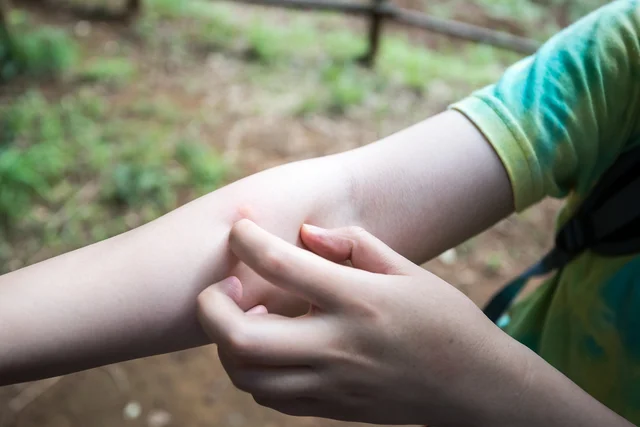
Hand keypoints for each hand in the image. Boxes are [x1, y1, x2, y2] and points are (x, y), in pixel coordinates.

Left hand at [197, 219, 524, 425]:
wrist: (473, 386)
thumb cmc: (443, 319)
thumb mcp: (406, 269)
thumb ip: (353, 244)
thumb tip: (304, 233)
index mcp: (359, 301)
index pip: (282, 266)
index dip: (248, 239)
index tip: (241, 227)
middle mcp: (337, 346)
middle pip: (241, 338)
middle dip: (213, 305)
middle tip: (224, 285)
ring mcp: (330, 384)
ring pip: (245, 375)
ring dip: (226, 342)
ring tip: (244, 316)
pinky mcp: (329, 408)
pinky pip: (268, 396)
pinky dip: (250, 369)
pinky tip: (266, 346)